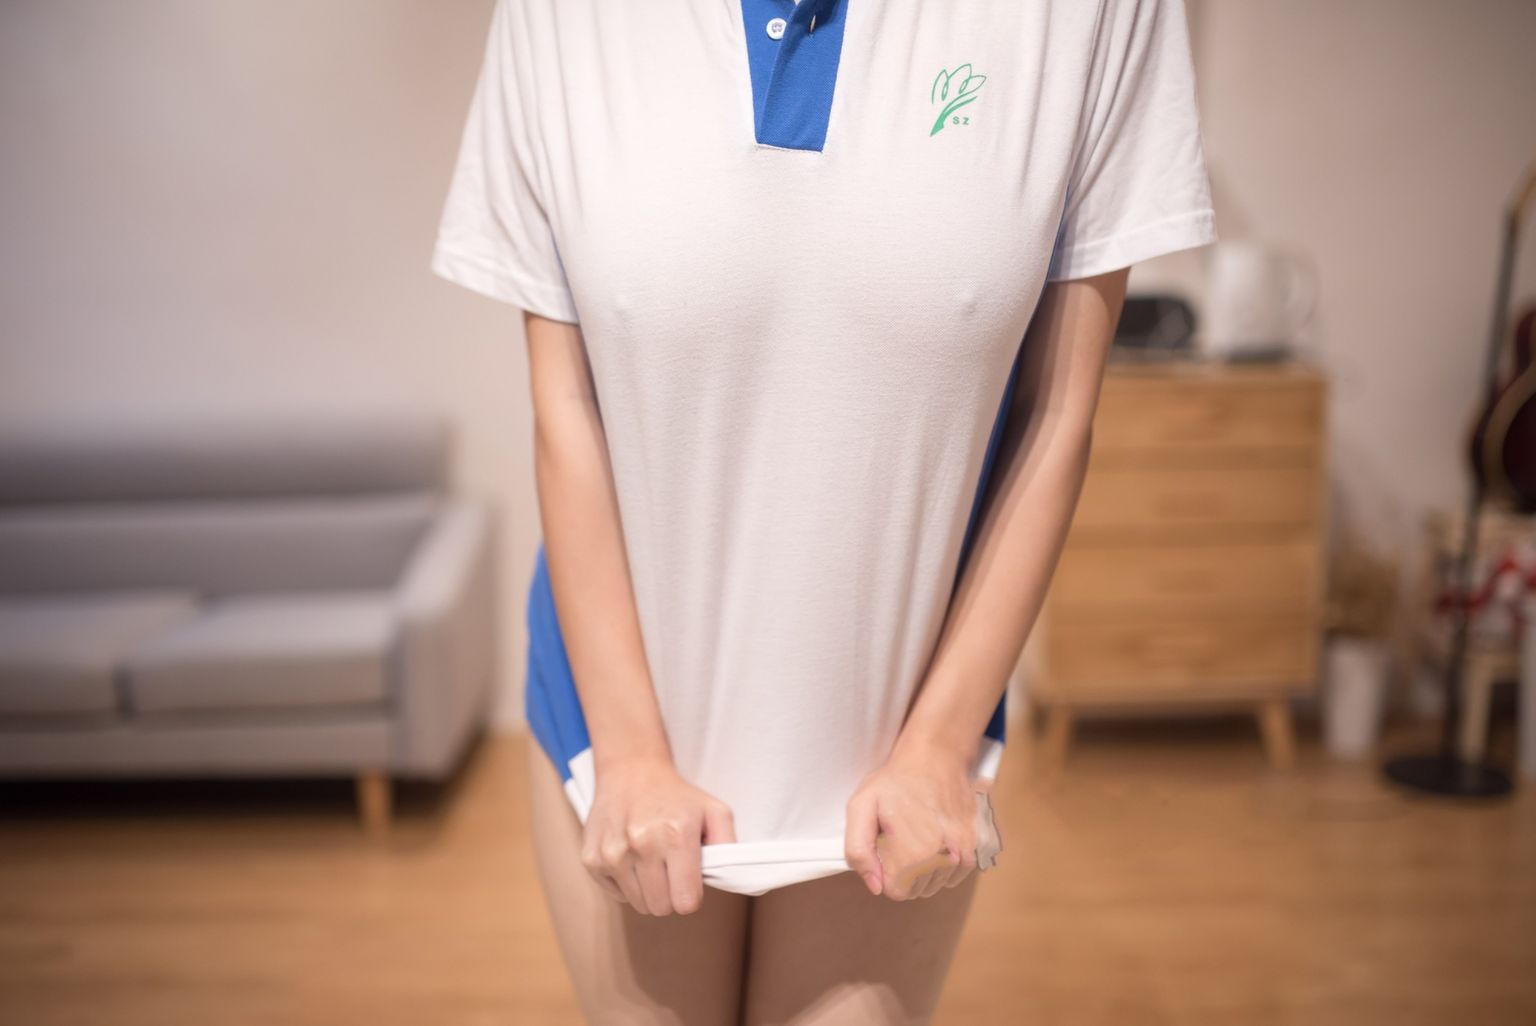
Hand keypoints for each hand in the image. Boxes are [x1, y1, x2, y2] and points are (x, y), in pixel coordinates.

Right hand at [581, 756, 736, 915]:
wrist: (631, 772)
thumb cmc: (677, 797)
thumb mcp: (714, 811)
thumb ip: (729, 845)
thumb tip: (729, 877)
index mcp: (675, 835)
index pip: (686, 902)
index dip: (692, 896)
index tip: (690, 880)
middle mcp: (641, 845)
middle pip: (661, 908)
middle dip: (671, 895)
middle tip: (671, 869)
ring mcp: (612, 853)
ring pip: (639, 905)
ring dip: (649, 890)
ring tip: (651, 860)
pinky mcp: (592, 859)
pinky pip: (617, 895)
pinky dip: (627, 883)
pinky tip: (632, 857)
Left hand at [844, 737, 983, 900]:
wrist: (936, 757)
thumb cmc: (895, 782)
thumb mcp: (861, 806)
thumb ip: (859, 851)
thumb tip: (875, 886)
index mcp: (914, 854)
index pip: (895, 890)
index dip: (885, 869)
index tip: (887, 844)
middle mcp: (946, 859)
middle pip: (917, 889)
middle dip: (905, 869)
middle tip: (902, 836)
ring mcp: (966, 854)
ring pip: (937, 883)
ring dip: (926, 867)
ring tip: (919, 834)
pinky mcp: (980, 847)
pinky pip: (956, 873)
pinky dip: (945, 862)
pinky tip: (937, 836)